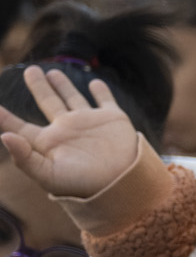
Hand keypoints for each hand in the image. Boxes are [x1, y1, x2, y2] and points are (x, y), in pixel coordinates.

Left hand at [0, 67, 150, 203]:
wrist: (123, 184)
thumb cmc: (84, 185)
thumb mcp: (49, 175)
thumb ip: (25, 157)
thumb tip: (4, 135)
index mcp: (48, 143)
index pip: (21, 126)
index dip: (5, 117)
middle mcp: (67, 129)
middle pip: (48, 102)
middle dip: (39, 87)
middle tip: (31, 71)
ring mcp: (89, 123)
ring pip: (72, 98)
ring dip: (63, 85)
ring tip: (52, 73)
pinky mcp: (113, 119)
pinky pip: (105, 101)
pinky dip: (101, 92)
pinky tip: (96, 83)